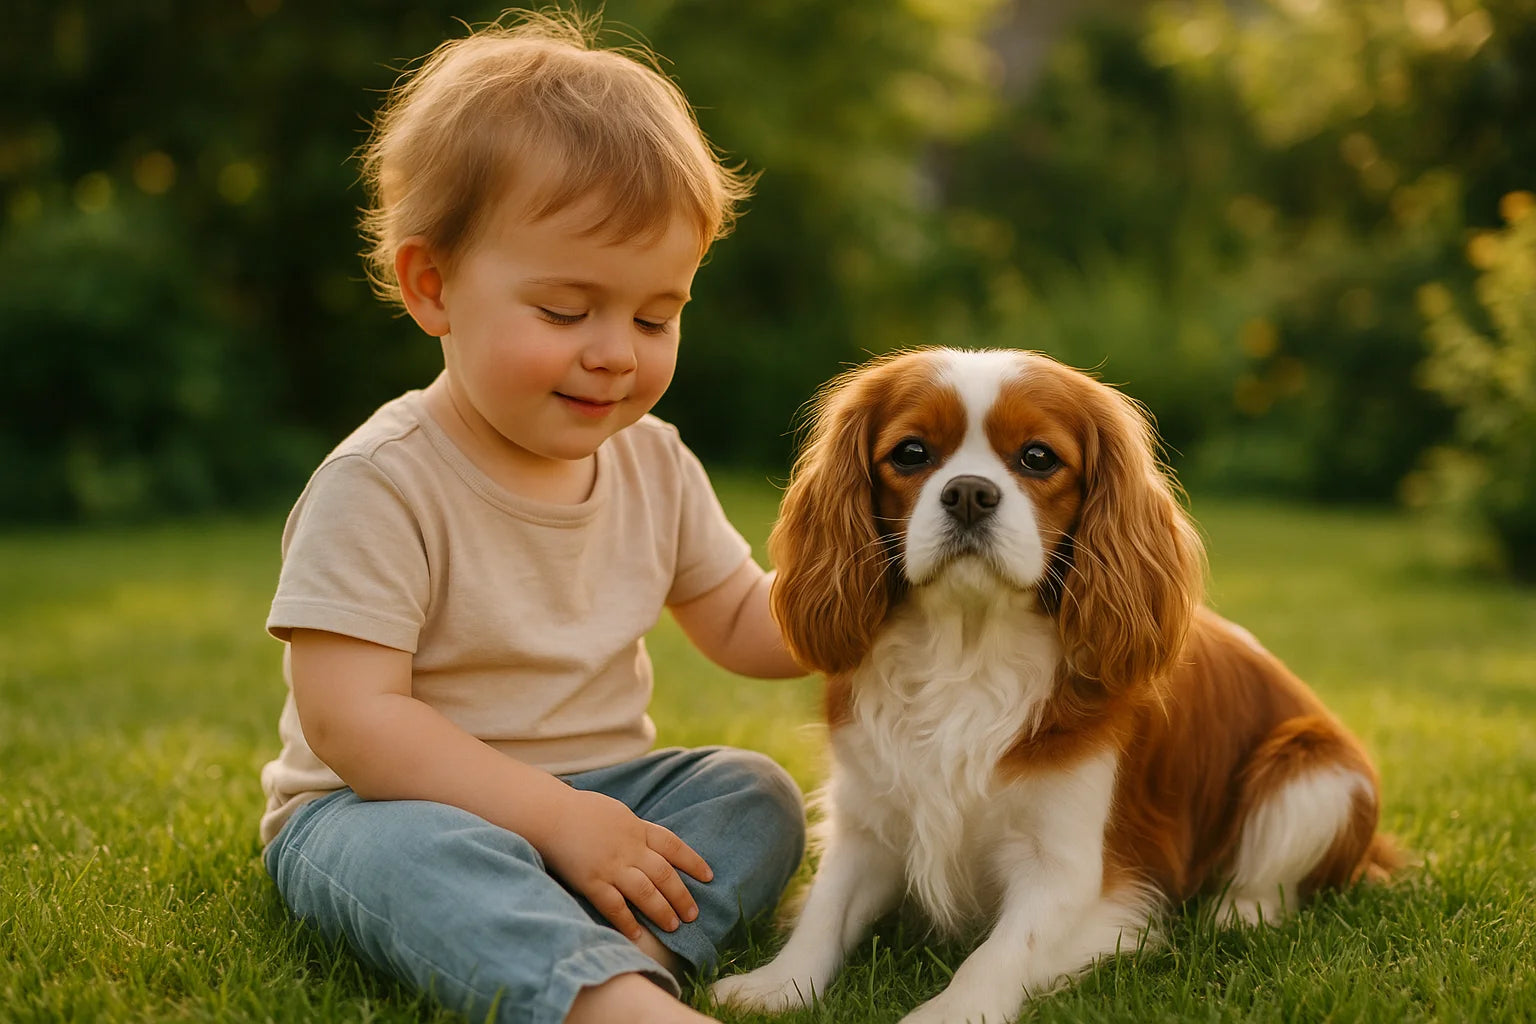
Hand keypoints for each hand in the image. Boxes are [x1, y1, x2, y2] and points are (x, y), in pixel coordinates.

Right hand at [537, 788, 712, 939]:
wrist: (549, 813)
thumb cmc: (580, 810)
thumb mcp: (617, 813)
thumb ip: (635, 830)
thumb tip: (650, 844)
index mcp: (638, 829)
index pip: (674, 846)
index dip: (693, 862)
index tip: (708, 876)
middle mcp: (630, 849)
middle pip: (664, 875)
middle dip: (682, 896)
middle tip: (693, 914)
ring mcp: (611, 866)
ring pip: (646, 893)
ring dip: (662, 911)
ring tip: (673, 926)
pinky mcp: (591, 881)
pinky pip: (614, 906)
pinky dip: (627, 921)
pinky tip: (637, 934)